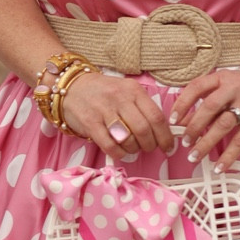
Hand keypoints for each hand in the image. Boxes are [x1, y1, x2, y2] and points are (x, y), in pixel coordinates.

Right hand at [59, 71, 176, 158]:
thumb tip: (162, 131)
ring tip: (133, 147)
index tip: (168, 146)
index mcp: (133, 90)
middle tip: (149, 148)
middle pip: (144, 129)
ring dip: (134, 149)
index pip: (156, 116)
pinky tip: (120, 151)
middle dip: (150, 145)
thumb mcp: (126, 91)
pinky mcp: (90, 123)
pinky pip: (110, 145)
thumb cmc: (103, 92)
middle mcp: (120, 98)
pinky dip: (119, 153)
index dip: (165, 136)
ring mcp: (104, 110)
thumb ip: (143, 107)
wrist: (71, 86)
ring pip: (128, 139)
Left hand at [170, 67, 239, 171]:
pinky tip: (219, 167)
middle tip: (184, 141)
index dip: (182, 103)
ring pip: (224, 125)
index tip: (172, 120)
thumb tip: (182, 122)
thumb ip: (206, 101)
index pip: (197, 87)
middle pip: (209, 107)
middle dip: (194, 126)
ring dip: (206, 142)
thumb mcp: (226, 86)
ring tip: (194, 156)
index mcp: (222, 78)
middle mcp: (234, 88)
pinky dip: (229, 156)